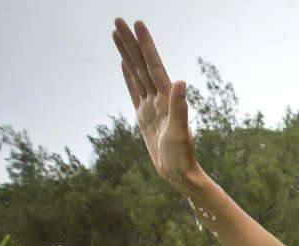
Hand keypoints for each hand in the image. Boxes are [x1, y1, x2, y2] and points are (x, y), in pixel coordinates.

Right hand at [113, 19, 198, 182]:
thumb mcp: (179, 132)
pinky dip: (128, 76)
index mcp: (166, 98)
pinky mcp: (144, 116)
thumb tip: (180, 82)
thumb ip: (179, 107)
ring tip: (117, 34)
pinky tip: (123, 64)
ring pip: (135, 73)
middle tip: (118, 20)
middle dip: (130, 42)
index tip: (137, 24)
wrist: (179, 173)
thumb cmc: (181, 157)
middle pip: (141, 64)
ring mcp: (150, 106)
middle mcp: (158, 98)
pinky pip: (134, 90)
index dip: (145, 45)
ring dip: (126, 54)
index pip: (153, 65)